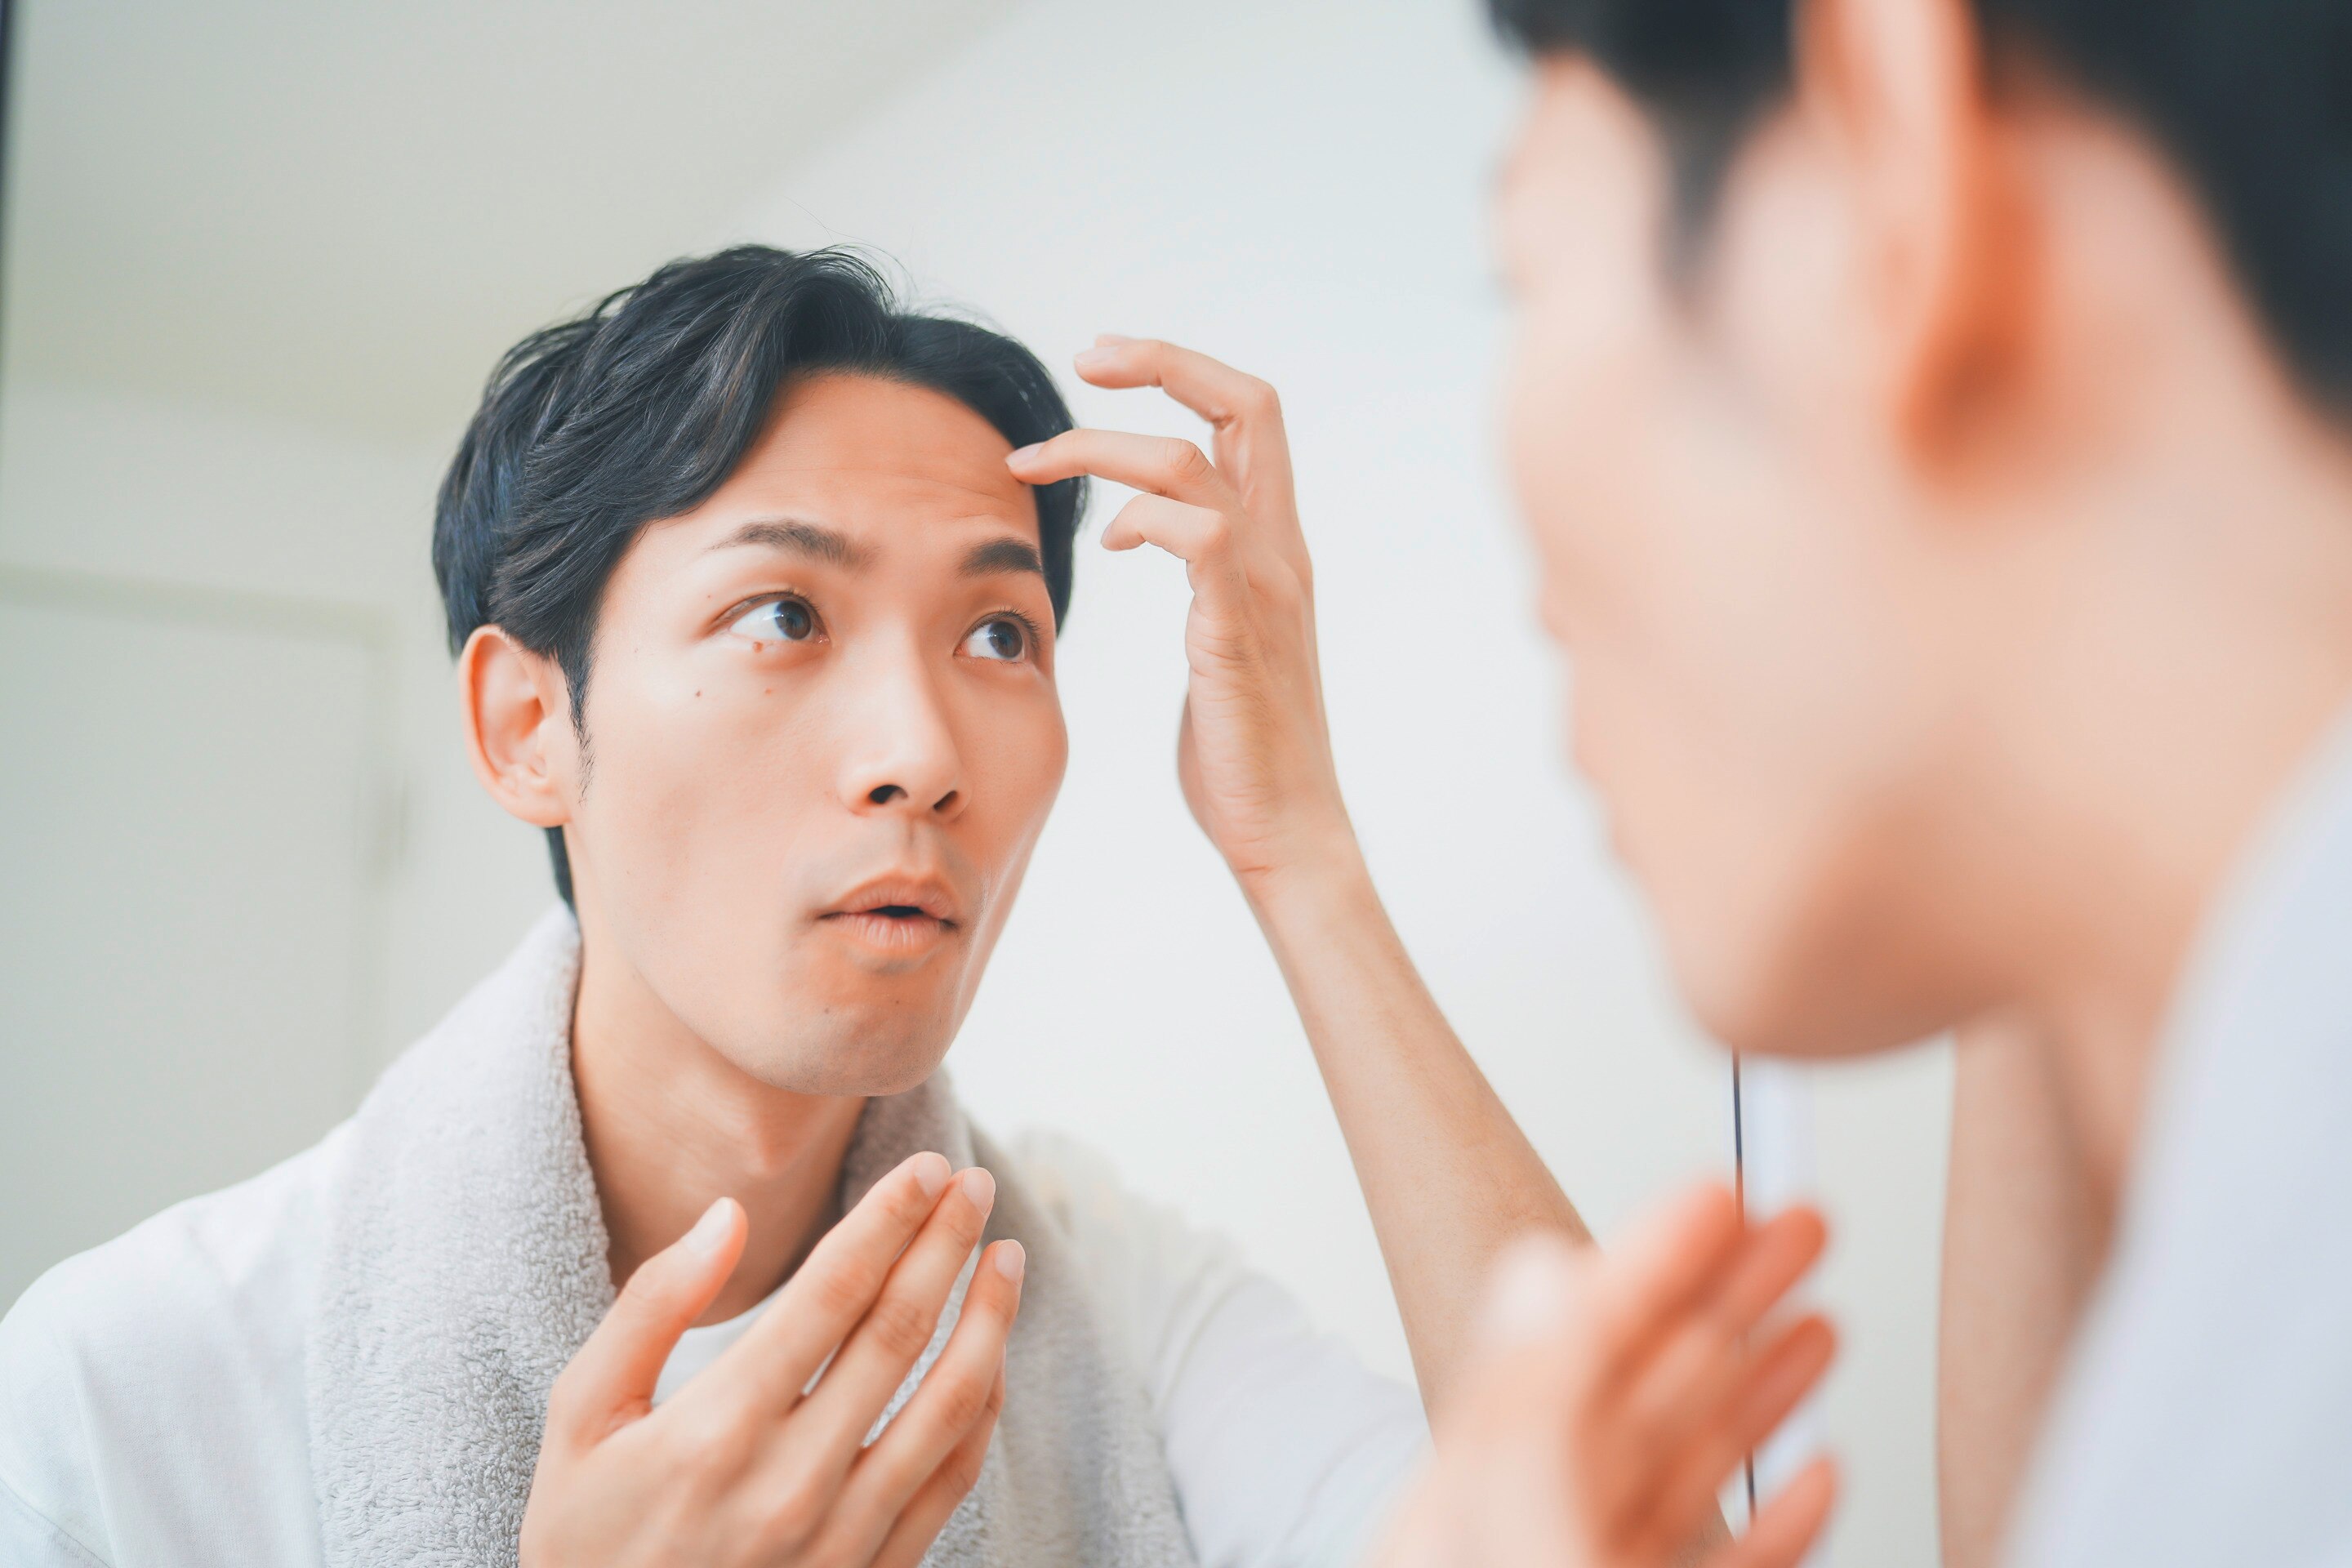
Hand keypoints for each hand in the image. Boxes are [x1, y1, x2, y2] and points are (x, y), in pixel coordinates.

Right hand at [520, 1152, 1024, 1567]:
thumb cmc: (585, 1537)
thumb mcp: (578, 1421)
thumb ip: (650, 1309)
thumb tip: (727, 1216)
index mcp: (715, 1429)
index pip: (831, 1293)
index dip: (888, 1219)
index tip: (925, 1167)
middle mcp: (790, 1482)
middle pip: (898, 1333)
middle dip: (945, 1244)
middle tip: (975, 1183)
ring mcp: (841, 1537)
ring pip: (949, 1404)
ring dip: (989, 1319)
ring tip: (1005, 1256)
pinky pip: (952, 1479)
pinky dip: (984, 1407)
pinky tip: (990, 1355)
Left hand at [1008, 337, 1350, 888]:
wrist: (1287, 832)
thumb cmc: (1242, 754)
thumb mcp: (1218, 635)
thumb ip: (1198, 579)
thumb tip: (1142, 533)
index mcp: (1278, 547)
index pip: (1250, 419)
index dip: (1184, 372)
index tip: (1106, 369)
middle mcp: (1282, 552)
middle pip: (1247, 406)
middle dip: (1162, 362)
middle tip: (1084, 359)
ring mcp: (1266, 587)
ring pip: (1193, 464)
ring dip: (1103, 447)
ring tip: (1037, 461)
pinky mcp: (1236, 632)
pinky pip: (1196, 538)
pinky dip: (1143, 518)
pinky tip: (1110, 544)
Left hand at [1371, 1186, 1838, 1567]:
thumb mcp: (1520, 1535)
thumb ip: (1533, 1408)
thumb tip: (1540, 1271)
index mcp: (1474, 1506)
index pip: (1570, 1345)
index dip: (1649, 1258)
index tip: (1720, 1192)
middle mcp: (1527, 1535)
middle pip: (1640, 1386)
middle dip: (1727, 1295)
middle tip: (1795, 1223)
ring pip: (1683, 1466)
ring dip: (1756, 1387)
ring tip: (1817, 1318)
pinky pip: (1719, 1562)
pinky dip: (1774, 1516)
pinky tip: (1814, 1473)